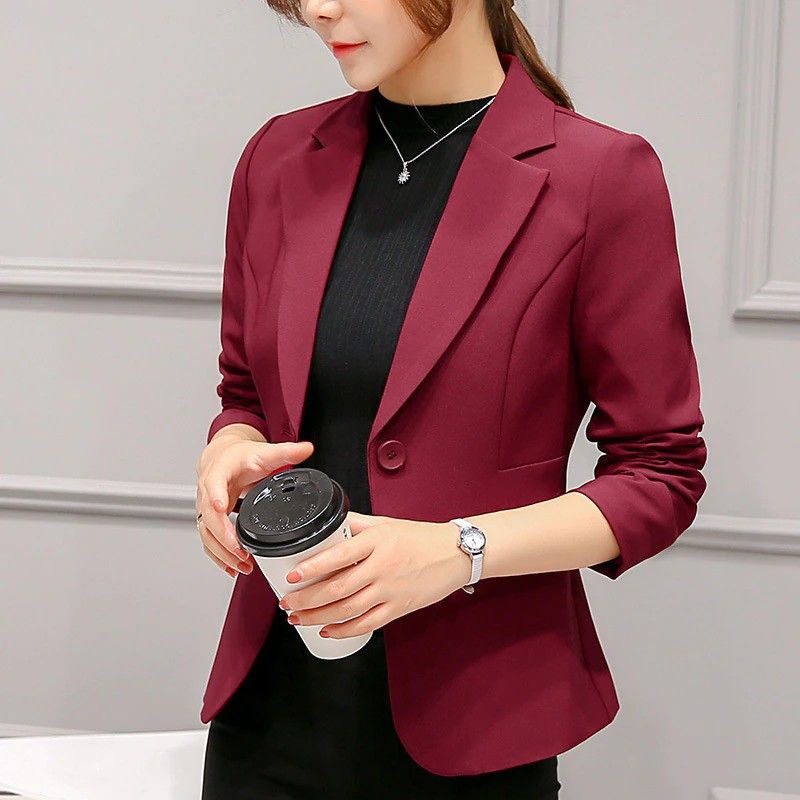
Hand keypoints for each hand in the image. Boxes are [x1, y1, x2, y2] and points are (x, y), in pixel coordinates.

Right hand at [195, 436, 313, 577]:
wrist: (222, 457)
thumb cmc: (240, 457)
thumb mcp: (263, 452)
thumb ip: (285, 452)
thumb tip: (307, 448)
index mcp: (218, 472)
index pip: (213, 484)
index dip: (216, 497)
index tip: (222, 508)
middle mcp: (207, 492)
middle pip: (208, 517)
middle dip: (224, 537)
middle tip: (242, 552)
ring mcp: (206, 508)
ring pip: (207, 534)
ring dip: (222, 552)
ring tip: (243, 565)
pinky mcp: (209, 520)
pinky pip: (209, 541)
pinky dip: (219, 556)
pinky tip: (232, 568)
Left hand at [277, 512, 471, 637]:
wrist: (456, 554)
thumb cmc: (421, 537)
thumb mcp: (385, 524)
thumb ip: (355, 525)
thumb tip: (327, 525)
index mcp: (377, 542)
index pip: (338, 555)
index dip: (313, 568)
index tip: (293, 576)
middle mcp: (382, 566)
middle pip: (338, 588)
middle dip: (307, 600)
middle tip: (288, 602)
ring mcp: (391, 590)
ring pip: (348, 609)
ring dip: (318, 617)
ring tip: (298, 618)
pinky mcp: (399, 608)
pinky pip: (367, 624)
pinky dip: (344, 630)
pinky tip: (328, 630)